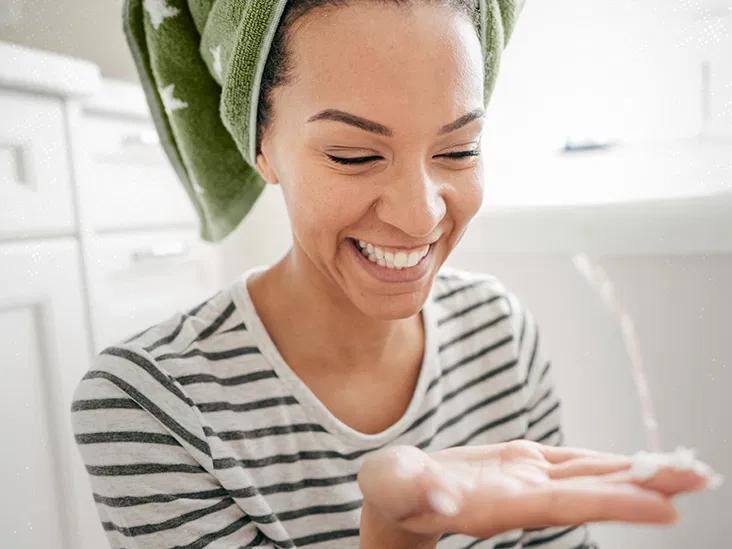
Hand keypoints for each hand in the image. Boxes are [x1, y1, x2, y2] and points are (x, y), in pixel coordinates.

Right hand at [357, 441, 714, 540]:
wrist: (398, 498)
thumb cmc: (392, 493)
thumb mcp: (394, 487)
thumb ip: (416, 490)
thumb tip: (441, 499)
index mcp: (497, 505)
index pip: (565, 504)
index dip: (613, 503)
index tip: (664, 508)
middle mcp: (524, 496)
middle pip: (594, 491)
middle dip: (646, 487)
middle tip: (701, 477)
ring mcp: (528, 480)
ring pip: (592, 475)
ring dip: (639, 472)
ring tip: (689, 470)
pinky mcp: (525, 463)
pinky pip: (576, 462)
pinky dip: (610, 462)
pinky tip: (638, 463)